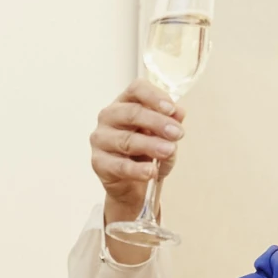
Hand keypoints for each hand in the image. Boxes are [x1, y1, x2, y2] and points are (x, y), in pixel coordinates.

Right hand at [90, 81, 184, 253]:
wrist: (134, 188)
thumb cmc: (149, 155)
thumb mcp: (164, 138)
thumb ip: (169, 125)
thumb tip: (179, 116)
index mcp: (125, 103)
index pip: (136, 89)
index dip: (155, 96)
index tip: (175, 109)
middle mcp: (108, 118)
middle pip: (130, 112)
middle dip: (156, 123)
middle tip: (178, 134)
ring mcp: (100, 141)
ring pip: (123, 138)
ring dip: (148, 145)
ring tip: (169, 153)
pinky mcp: (98, 164)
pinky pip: (116, 165)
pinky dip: (136, 168)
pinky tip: (151, 172)